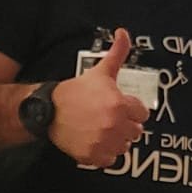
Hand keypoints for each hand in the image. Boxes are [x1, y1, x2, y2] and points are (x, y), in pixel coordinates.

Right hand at [48, 29, 150, 166]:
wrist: (49, 110)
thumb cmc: (76, 92)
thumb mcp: (100, 72)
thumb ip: (117, 53)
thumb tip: (124, 32)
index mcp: (119, 104)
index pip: (142, 114)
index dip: (131, 109)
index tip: (118, 107)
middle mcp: (114, 124)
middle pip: (136, 132)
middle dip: (125, 125)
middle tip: (109, 118)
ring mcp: (103, 142)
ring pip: (124, 147)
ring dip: (116, 140)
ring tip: (101, 129)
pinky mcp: (93, 156)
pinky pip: (110, 160)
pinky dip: (104, 153)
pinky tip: (95, 141)